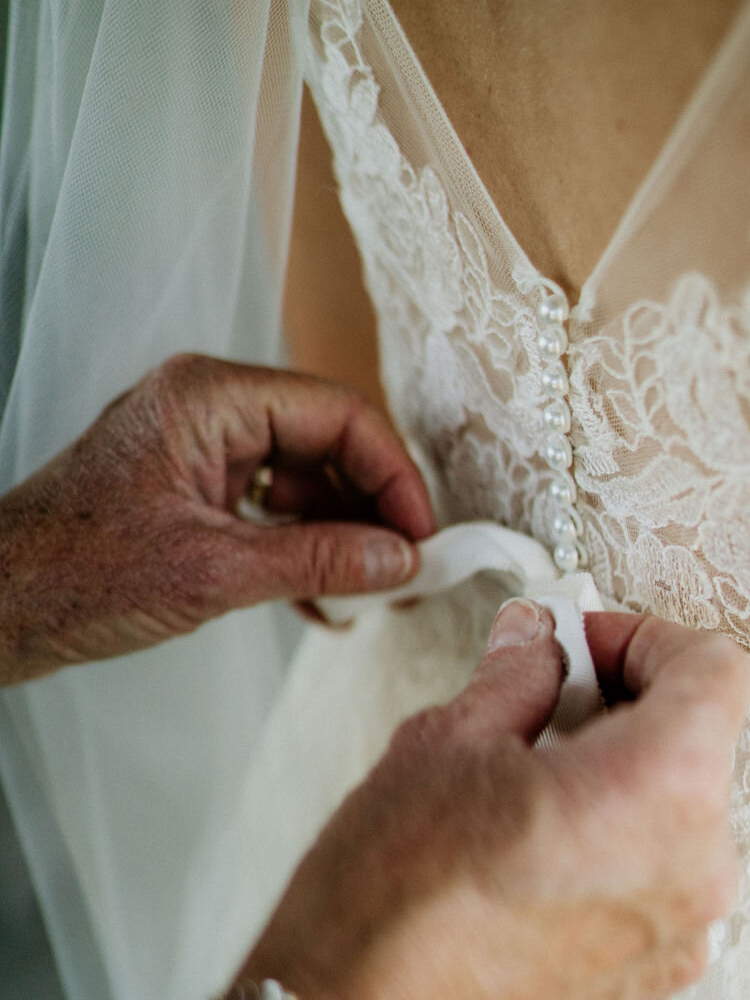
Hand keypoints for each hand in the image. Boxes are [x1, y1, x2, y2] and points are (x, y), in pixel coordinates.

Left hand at [0, 354, 433, 683]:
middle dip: (372, 510)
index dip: (393, 476)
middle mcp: (208, 407)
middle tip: (409, 569)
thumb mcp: (215, 573)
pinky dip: (301, 549)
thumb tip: (401, 560)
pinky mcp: (192, 487)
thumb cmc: (76, 575)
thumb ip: (319, 560)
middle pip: (327, 443)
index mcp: (209, 398)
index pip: (338, 414)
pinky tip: (325, 601)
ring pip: (303, 478)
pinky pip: (270, 505)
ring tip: (369, 596)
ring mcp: (199, 447)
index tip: (423, 536)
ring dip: (340, 538)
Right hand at [36, 604, 749, 999]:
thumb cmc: (394, 903)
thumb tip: (538, 641)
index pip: (714, 669)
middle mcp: (697, 870)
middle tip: (533, 710)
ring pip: (674, 820)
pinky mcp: (647, 988)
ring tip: (516, 795)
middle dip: (620, 711)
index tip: (581, 648)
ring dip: (613, 786)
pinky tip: (523, 862)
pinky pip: (653, 888)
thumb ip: (518, 675)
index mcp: (666, 790)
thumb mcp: (447, 743)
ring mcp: (679, 941)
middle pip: (697, 746)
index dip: (644, 639)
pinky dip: (608, 856)